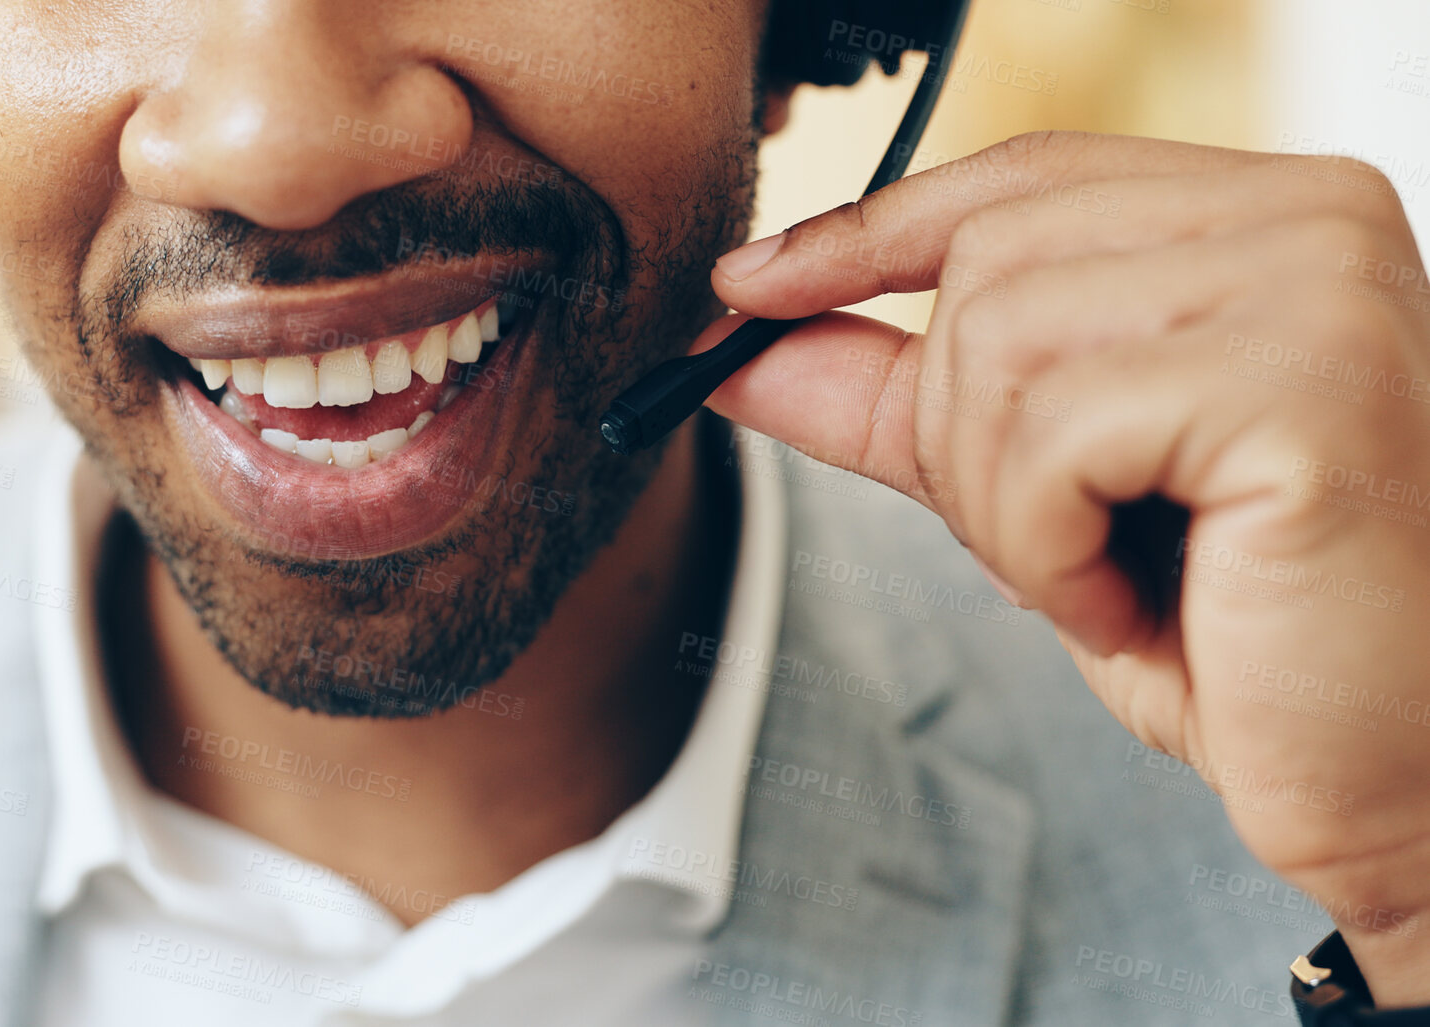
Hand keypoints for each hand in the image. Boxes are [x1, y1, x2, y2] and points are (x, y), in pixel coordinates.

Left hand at [704, 131, 1429, 1003]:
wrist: (1382, 771)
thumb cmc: (1232, 630)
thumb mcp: (1032, 489)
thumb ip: (898, 397)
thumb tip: (741, 326)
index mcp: (1260, 217)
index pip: (1017, 181)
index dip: (866, 234)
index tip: (747, 287)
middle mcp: (1310, 216)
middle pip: (986, 266)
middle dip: (961, 434)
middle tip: (1055, 547)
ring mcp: (1321, 287)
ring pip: (1001, 346)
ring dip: (1005, 506)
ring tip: (1107, 578)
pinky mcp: (1309, 384)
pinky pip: (1056, 434)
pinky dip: (1051, 549)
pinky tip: (1140, 601)